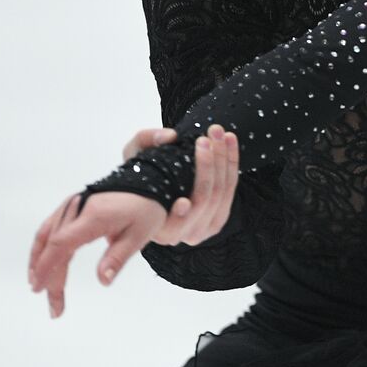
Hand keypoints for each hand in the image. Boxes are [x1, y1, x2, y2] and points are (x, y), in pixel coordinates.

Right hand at [27, 125, 237, 317]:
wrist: (150, 179)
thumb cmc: (147, 207)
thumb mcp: (139, 234)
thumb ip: (118, 257)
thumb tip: (103, 280)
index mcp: (94, 216)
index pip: (61, 243)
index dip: (47, 267)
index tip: (39, 288)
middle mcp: (77, 209)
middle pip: (52, 245)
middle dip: (48, 276)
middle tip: (54, 308)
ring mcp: (72, 206)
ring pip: (46, 237)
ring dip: (39, 263)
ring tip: (39, 288)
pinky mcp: (72, 207)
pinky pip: (51, 229)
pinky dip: (43, 248)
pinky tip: (41, 266)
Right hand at [121, 126, 239, 246]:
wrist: (160, 177)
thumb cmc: (142, 171)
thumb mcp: (134, 154)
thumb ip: (143, 142)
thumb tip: (169, 137)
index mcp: (158, 230)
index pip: (173, 228)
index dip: (181, 218)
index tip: (183, 201)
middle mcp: (182, 234)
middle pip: (204, 201)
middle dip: (208, 164)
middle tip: (206, 136)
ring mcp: (205, 228)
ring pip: (222, 192)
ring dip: (223, 157)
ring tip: (218, 132)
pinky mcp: (220, 217)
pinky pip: (231, 187)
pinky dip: (232, 161)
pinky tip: (229, 140)